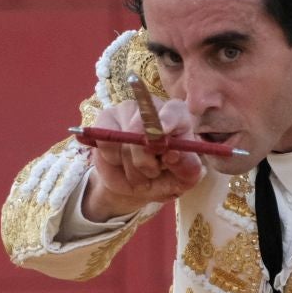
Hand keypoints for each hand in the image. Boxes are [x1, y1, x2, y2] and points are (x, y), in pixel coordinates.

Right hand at [80, 97, 202, 220]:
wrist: (139, 185)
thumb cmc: (168, 176)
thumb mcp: (185, 177)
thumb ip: (187, 167)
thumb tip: (173, 154)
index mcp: (177, 116)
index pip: (173, 111)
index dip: (167, 120)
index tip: (162, 132)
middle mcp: (150, 108)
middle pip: (143, 130)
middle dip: (146, 162)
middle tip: (154, 173)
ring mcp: (124, 111)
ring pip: (124, 141)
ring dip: (132, 170)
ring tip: (140, 175)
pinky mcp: (104, 122)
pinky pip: (106, 143)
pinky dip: (113, 163)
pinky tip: (122, 166)